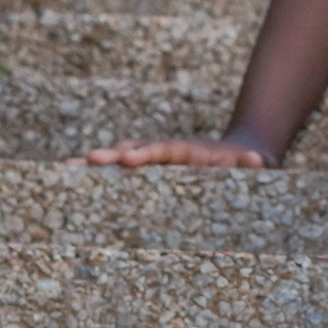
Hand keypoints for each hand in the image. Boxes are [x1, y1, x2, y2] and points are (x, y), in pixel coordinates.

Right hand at [82, 133, 274, 169]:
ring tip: (69, 167)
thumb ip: (256, 164)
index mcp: (192, 151)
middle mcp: (170, 152)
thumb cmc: (252, 167)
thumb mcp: (259, 165)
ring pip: (124, 157)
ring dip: (99, 163)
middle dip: (113, 155)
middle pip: (138, 149)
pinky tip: (70, 178)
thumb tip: (257, 160)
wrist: (247, 156)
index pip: (167, 150)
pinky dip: (99, 174)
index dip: (148, 153)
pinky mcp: (152, 171)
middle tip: (88, 160)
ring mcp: (158, 160)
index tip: (129, 158)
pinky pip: (122, 173)